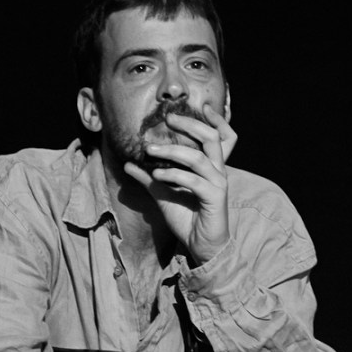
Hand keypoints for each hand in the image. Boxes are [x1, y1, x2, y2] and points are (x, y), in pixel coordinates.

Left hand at [124, 104, 237, 264]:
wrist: (200, 245)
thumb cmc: (187, 218)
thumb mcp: (163, 195)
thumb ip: (149, 179)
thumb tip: (130, 164)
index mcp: (211, 167)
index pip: (221, 136)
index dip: (216, 120)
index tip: (201, 105)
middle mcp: (218, 171)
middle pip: (211, 138)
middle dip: (190, 124)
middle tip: (169, 117)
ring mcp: (218, 184)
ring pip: (198, 157)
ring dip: (172, 151)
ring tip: (151, 150)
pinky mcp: (215, 198)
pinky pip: (194, 181)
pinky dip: (174, 175)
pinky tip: (157, 175)